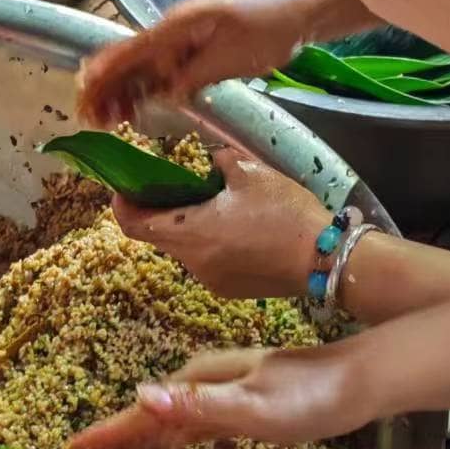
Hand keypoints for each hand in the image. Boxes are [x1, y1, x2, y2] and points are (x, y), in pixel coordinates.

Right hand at [60, 340, 364, 448]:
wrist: (357, 382)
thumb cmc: (308, 397)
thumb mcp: (253, 408)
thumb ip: (197, 406)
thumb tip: (141, 397)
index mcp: (198, 383)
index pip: (141, 413)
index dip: (105, 435)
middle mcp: (201, 383)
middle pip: (146, 416)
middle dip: (112, 439)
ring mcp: (219, 393)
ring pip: (166, 421)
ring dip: (137, 440)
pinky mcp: (236, 407)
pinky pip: (188, 425)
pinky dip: (167, 439)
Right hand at [79, 0, 308, 127]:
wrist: (299, 8)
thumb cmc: (269, 24)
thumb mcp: (233, 54)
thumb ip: (197, 73)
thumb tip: (165, 94)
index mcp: (177, 27)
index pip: (130, 52)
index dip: (104, 74)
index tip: (84, 93)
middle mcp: (173, 33)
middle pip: (129, 62)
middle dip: (105, 89)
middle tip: (89, 118)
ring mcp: (184, 42)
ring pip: (143, 70)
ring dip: (122, 94)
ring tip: (106, 121)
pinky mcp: (197, 53)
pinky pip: (164, 74)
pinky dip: (146, 92)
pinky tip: (137, 110)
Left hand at [112, 148, 328, 299]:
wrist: (326, 261)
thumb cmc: (284, 214)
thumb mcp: (251, 173)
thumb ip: (220, 162)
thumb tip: (211, 159)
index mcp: (189, 231)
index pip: (133, 224)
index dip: (123, 204)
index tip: (127, 185)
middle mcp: (192, 262)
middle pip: (158, 235)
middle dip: (160, 210)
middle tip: (175, 185)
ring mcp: (211, 280)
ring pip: (185, 249)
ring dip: (189, 226)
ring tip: (214, 203)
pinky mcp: (230, 289)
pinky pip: (207, 261)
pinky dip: (210, 242)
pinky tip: (236, 226)